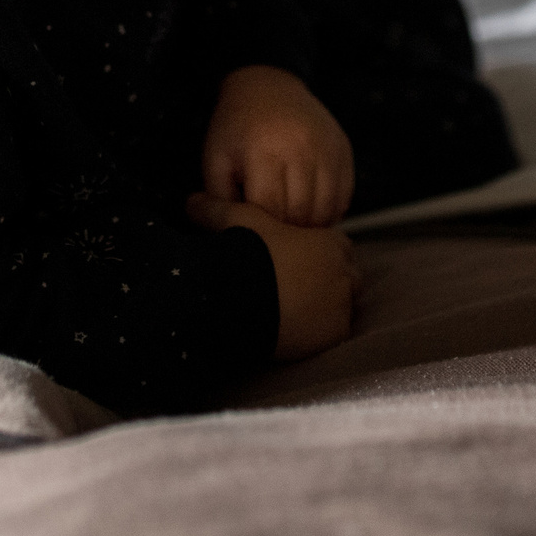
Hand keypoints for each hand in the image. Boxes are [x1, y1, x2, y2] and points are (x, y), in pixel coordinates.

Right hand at [186, 194, 357, 360]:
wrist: (242, 297)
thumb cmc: (245, 252)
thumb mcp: (234, 219)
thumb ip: (217, 207)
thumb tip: (191, 201)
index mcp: (329, 242)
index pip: (336, 247)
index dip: (317, 254)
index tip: (298, 262)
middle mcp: (343, 273)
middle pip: (345, 278)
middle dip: (327, 282)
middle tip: (296, 290)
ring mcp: (341, 306)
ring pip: (339, 308)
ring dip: (323, 309)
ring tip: (293, 314)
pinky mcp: (333, 335)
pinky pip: (331, 335)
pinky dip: (318, 334)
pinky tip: (295, 332)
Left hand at [201, 65, 353, 225]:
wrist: (268, 86)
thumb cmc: (237, 127)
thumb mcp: (216, 158)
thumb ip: (220, 200)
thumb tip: (232, 235)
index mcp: (263, 152)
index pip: (271, 209)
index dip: (264, 229)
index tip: (258, 233)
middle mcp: (300, 149)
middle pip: (301, 212)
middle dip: (288, 231)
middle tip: (277, 235)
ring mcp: (326, 149)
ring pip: (326, 208)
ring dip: (312, 226)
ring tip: (296, 228)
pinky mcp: (343, 149)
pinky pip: (345, 194)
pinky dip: (332, 211)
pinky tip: (314, 211)